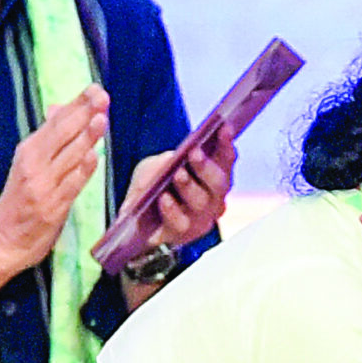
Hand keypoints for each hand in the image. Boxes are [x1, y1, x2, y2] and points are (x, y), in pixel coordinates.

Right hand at [0, 88, 111, 326]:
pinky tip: (93, 156)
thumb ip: (48, 140)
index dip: (76, 105)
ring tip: (101, 118)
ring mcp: (43, 186)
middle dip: (83, 113)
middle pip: (62, 134)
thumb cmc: (19, 203)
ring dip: (86, 137)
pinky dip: (82, 170)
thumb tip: (59, 108)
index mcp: (28, 152)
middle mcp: (34, 165)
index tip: (93, 89)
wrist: (1, 242)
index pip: (56, 122)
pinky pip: (70, 186)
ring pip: (68, 157)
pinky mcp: (51, 208)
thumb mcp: (29, 166)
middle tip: (101, 95)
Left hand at [120, 126, 234, 261]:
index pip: (225, 159)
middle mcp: (214, 199)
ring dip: (190, 186)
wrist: (135, 220)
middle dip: (207, 167)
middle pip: (218, 183)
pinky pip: (182, 222)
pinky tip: (164, 198)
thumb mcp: (153, 167)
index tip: (223, 128)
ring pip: (202, 203)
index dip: (226, 144)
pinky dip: (172, 209)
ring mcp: (202, 219)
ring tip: (178, 173)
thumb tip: (172, 160)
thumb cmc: (152, 188)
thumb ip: (163, 162)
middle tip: (194, 152)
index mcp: (214, 177)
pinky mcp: (184, 235)